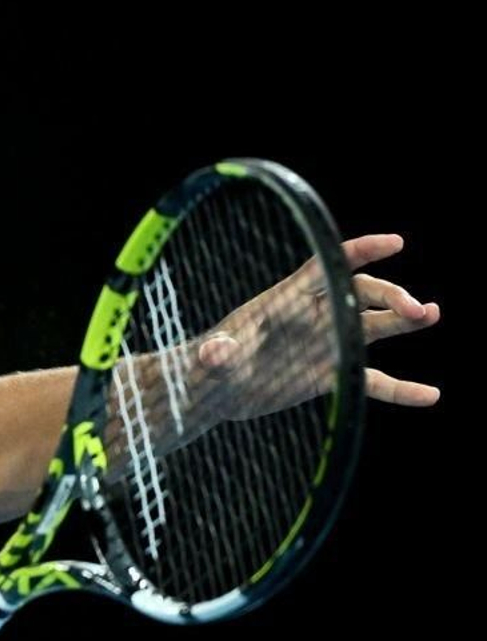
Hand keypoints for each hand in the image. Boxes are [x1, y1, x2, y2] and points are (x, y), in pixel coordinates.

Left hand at [195, 233, 440, 420]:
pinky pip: (371, 380)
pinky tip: (430, 396)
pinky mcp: (328, 375)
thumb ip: (219, 352)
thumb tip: (214, 353)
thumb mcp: (213, 358)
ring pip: (374, 326)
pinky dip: (399, 389)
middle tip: (419, 311)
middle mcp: (314, 315)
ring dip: (404, 320)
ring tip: (432, 314)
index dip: (361, 251)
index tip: (394, 243)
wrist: (213, 392)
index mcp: (287, 298)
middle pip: (362, 293)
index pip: (329, 265)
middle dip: (392, 297)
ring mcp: (325, 344)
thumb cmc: (208, 365)